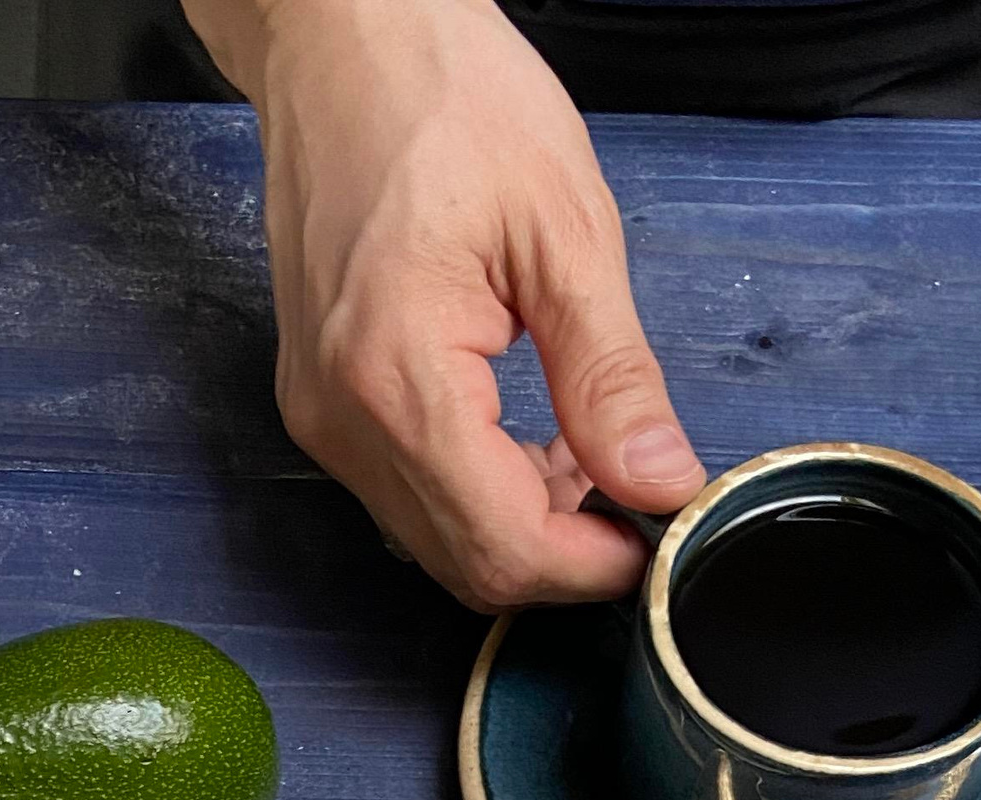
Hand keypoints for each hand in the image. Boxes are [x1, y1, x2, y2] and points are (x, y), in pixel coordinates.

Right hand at [186, 0, 699, 609]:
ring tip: (585, 455)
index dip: (591, 566)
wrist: (341, 38)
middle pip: (466, 562)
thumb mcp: (565, 230)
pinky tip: (528, 441)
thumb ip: (611, 378)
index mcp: (397, 376)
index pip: (504, 544)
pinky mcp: (322, 407)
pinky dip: (478, 495)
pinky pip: (407, 497)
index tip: (654, 539)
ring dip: (521, 527)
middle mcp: (342, 419)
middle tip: (634, 497)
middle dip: (562, 555)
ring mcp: (322, 419)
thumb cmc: (442, 96)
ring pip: (435, 541)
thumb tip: (659, 481)